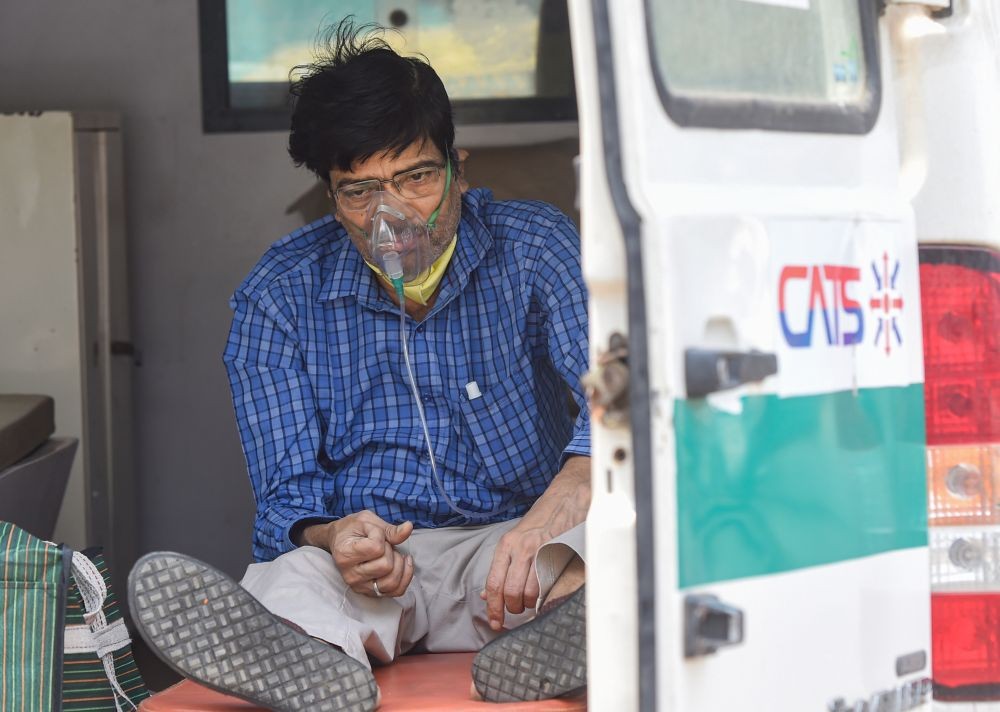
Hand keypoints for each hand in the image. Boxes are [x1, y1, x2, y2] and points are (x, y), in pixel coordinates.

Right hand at [300, 510, 414, 597]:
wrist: (339, 541)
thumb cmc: (353, 529)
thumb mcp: (368, 521)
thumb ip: (389, 529)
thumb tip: (408, 528)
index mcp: (346, 553)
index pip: (376, 548)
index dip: (381, 536)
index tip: (374, 533)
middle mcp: (350, 574)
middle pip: (386, 566)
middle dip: (391, 551)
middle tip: (383, 545)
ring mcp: (359, 586)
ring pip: (392, 582)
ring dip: (399, 565)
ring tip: (392, 555)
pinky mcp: (370, 592)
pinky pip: (396, 591)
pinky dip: (405, 577)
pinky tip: (404, 563)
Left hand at [482, 456, 589, 629]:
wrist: (566, 499)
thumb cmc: (540, 521)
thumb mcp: (515, 540)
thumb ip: (501, 567)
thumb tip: (487, 595)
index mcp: (506, 545)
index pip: (494, 584)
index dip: (494, 608)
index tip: (495, 622)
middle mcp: (521, 548)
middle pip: (511, 593)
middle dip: (514, 608)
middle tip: (518, 608)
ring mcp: (542, 552)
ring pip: (530, 593)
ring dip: (531, 605)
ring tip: (533, 600)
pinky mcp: (560, 555)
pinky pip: (550, 587)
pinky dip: (546, 598)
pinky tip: (546, 596)